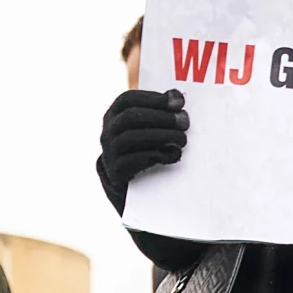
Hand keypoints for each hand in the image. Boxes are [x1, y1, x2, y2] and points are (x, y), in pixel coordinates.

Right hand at [96, 87, 188, 208]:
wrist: (139, 196)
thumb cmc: (149, 154)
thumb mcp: (150, 131)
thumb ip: (160, 112)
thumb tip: (176, 96)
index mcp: (114, 117)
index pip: (127, 100)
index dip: (153, 98)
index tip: (178, 102)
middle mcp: (106, 133)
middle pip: (130, 117)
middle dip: (161, 117)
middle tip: (185, 122)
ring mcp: (108, 154)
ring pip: (131, 137)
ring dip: (162, 135)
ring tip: (182, 139)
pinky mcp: (114, 174)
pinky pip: (133, 161)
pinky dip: (157, 155)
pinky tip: (174, 155)